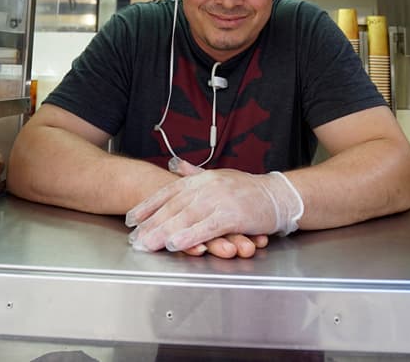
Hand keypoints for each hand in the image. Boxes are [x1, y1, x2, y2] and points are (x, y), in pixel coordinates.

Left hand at [126, 159, 302, 253]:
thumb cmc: (249, 190)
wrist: (278, 195)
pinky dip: (190, 236)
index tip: (130, 219)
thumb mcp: (219, 176)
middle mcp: (207, 187)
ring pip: (186, 217)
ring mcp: (219, 200)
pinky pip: (206, 227)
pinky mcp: (232, 215)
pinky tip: (176, 244)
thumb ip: (194, 173)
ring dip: (164, 232)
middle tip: (134, 238)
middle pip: (173, 207)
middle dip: (151, 224)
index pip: (169, 192)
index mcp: (202, 179)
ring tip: (147, 244)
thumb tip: (175, 165)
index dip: (148, 206)